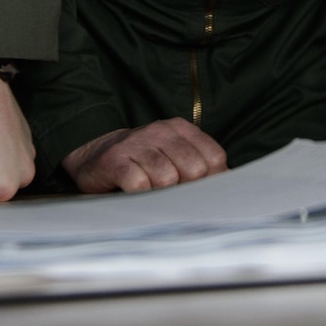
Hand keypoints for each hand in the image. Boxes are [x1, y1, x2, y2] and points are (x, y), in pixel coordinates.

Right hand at [62, 118, 227, 192]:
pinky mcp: (115, 160)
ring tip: (151, 194)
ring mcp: (137, 144)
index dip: (212, 181)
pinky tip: (134, 194)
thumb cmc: (143, 161)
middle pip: (194, 170)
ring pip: (167, 179)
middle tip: (174, 197)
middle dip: (187, 190)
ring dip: (161, 195)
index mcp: (180, 129)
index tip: (201, 194)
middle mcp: (160, 131)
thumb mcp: (173, 155)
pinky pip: (139, 184)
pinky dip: (141, 196)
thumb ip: (201, 166)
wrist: (94, 154)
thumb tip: (231, 187)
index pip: (214, 157)